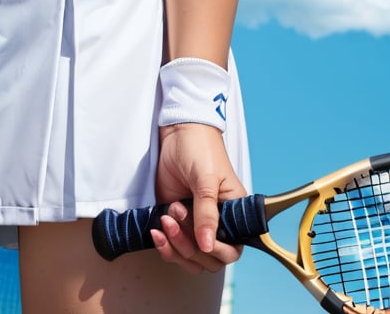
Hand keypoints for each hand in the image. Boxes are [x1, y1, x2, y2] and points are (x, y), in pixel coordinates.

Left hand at [152, 122, 245, 273]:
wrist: (177, 132)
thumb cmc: (200, 148)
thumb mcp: (206, 179)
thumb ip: (207, 213)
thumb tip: (207, 245)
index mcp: (233, 213)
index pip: (232, 249)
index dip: (216, 250)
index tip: (201, 239)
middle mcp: (216, 222)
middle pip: (208, 258)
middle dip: (190, 244)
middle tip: (178, 215)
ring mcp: (194, 223)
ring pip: (189, 255)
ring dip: (175, 244)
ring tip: (166, 217)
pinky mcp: (176, 220)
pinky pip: (172, 246)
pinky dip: (164, 244)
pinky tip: (156, 231)